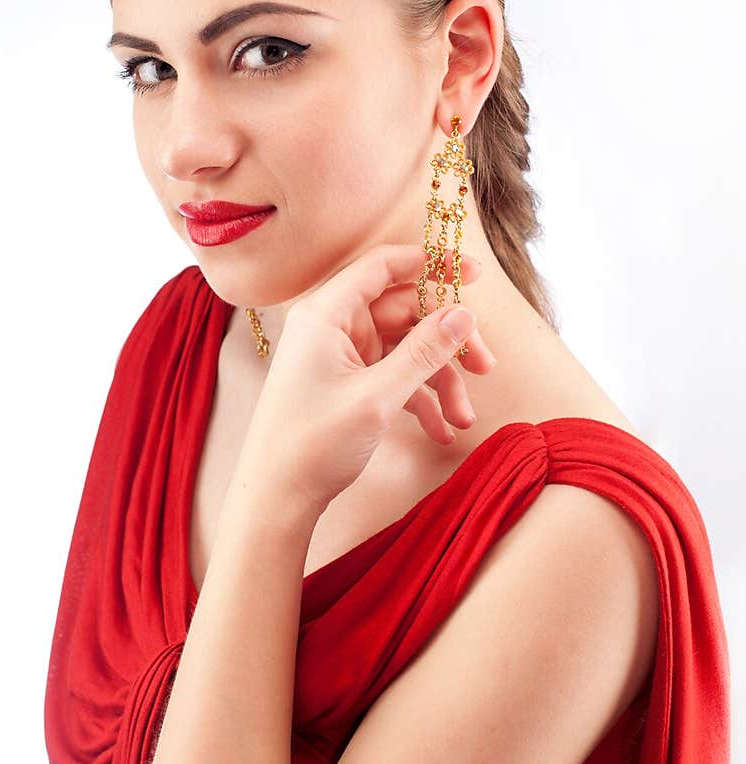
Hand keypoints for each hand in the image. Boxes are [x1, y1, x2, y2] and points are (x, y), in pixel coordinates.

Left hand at [234, 243, 496, 521]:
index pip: (383, 267)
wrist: (277, 499)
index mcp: (327, 314)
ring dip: (440, 381)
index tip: (474, 273)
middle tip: (485, 366)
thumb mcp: (378, 396)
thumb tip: (464, 314)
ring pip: (405, 351)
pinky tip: (442, 431)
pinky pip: (394, 378)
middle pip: (404, 312)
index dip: (431, 264)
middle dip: (448, 341)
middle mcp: (332, 328)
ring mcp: (340, 358)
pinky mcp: (347, 386)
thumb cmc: (312, 444)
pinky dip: (420, 400)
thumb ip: (424, 351)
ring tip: (464, 417)